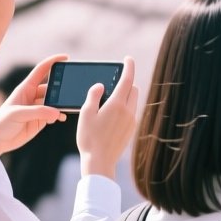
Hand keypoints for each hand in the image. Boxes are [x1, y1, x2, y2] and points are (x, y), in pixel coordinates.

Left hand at [0, 55, 68, 156]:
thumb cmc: (1, 123)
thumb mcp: (18, 114)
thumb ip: (38, 112)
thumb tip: (57, 112)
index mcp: (26, 88)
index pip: (41, 70)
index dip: (52, 62)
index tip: (66, 58)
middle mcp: (33, 96)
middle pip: (52, 87)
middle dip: (61, 87)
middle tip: (69, 91)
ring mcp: (37, 108)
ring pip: (54, 101)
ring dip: (61, 104)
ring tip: (66, 107)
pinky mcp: (40, 120)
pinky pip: (54, 114)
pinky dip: (59, 115)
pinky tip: (61, 118)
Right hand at [75, 55, 138, 179]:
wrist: (100, 162)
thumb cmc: (89, 138)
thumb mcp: (86, 114)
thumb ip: (93, 96)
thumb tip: (100, 85)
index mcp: (117, 104)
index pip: (127, 79)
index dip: (128, 67)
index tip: (128, 59)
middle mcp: (128, 111)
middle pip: (133, 89)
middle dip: (126, 82)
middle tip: (114, 81)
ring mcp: (132, 121)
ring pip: (133, 101)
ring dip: (126, 95)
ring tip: (110, 99)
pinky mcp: (131, 129)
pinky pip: (131, 112)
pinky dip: (125, 107)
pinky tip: (111, 114)